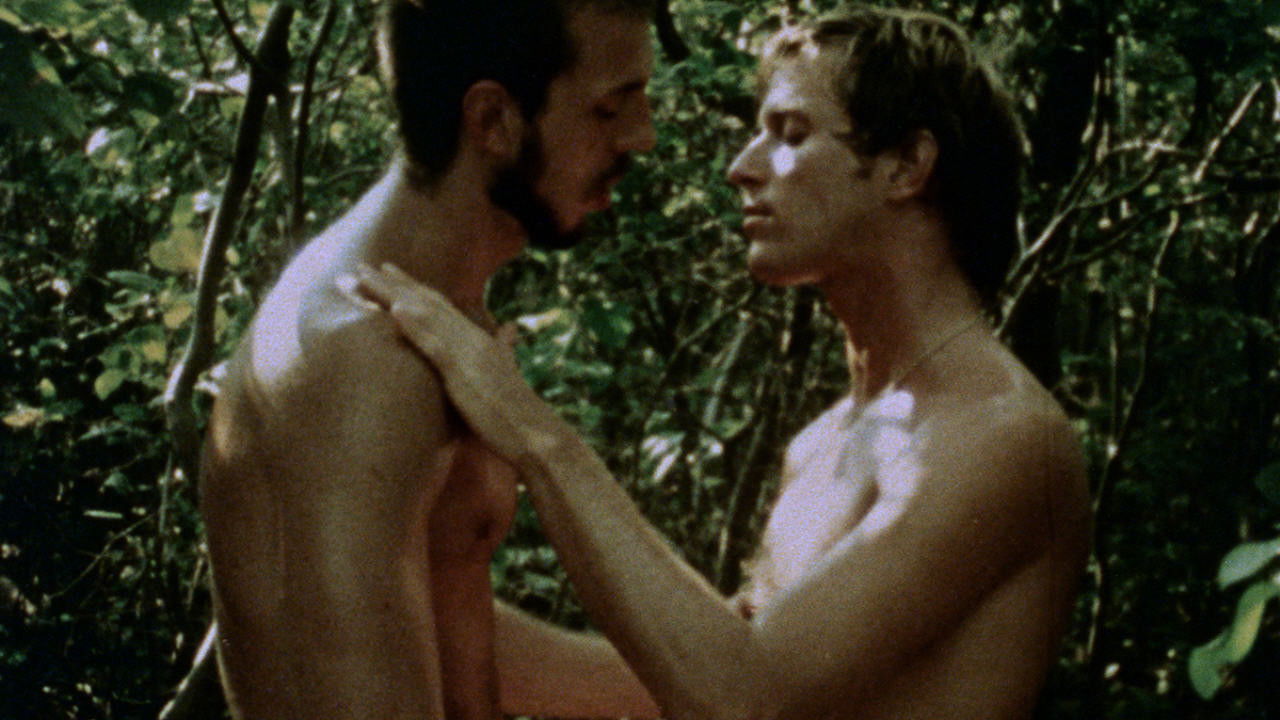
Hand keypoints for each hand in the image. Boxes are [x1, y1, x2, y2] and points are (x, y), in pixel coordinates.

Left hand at [348, 263, 564, 465]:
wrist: (534, 432)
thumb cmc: (517, 409)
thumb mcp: (507, 371)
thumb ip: (504, 348)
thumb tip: (510, 327)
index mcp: (478, 338)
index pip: (440, 305)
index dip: (412, 286)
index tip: (388, 271)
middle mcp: (471, 338)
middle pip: (426, 302)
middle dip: (392, 282)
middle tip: (362, 265)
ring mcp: (466, 353)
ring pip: (424, 315)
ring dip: (391, 294)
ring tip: (364, 277)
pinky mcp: (462, 374)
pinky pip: (435, 345)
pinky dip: (414, 325)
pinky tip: (395, 310)